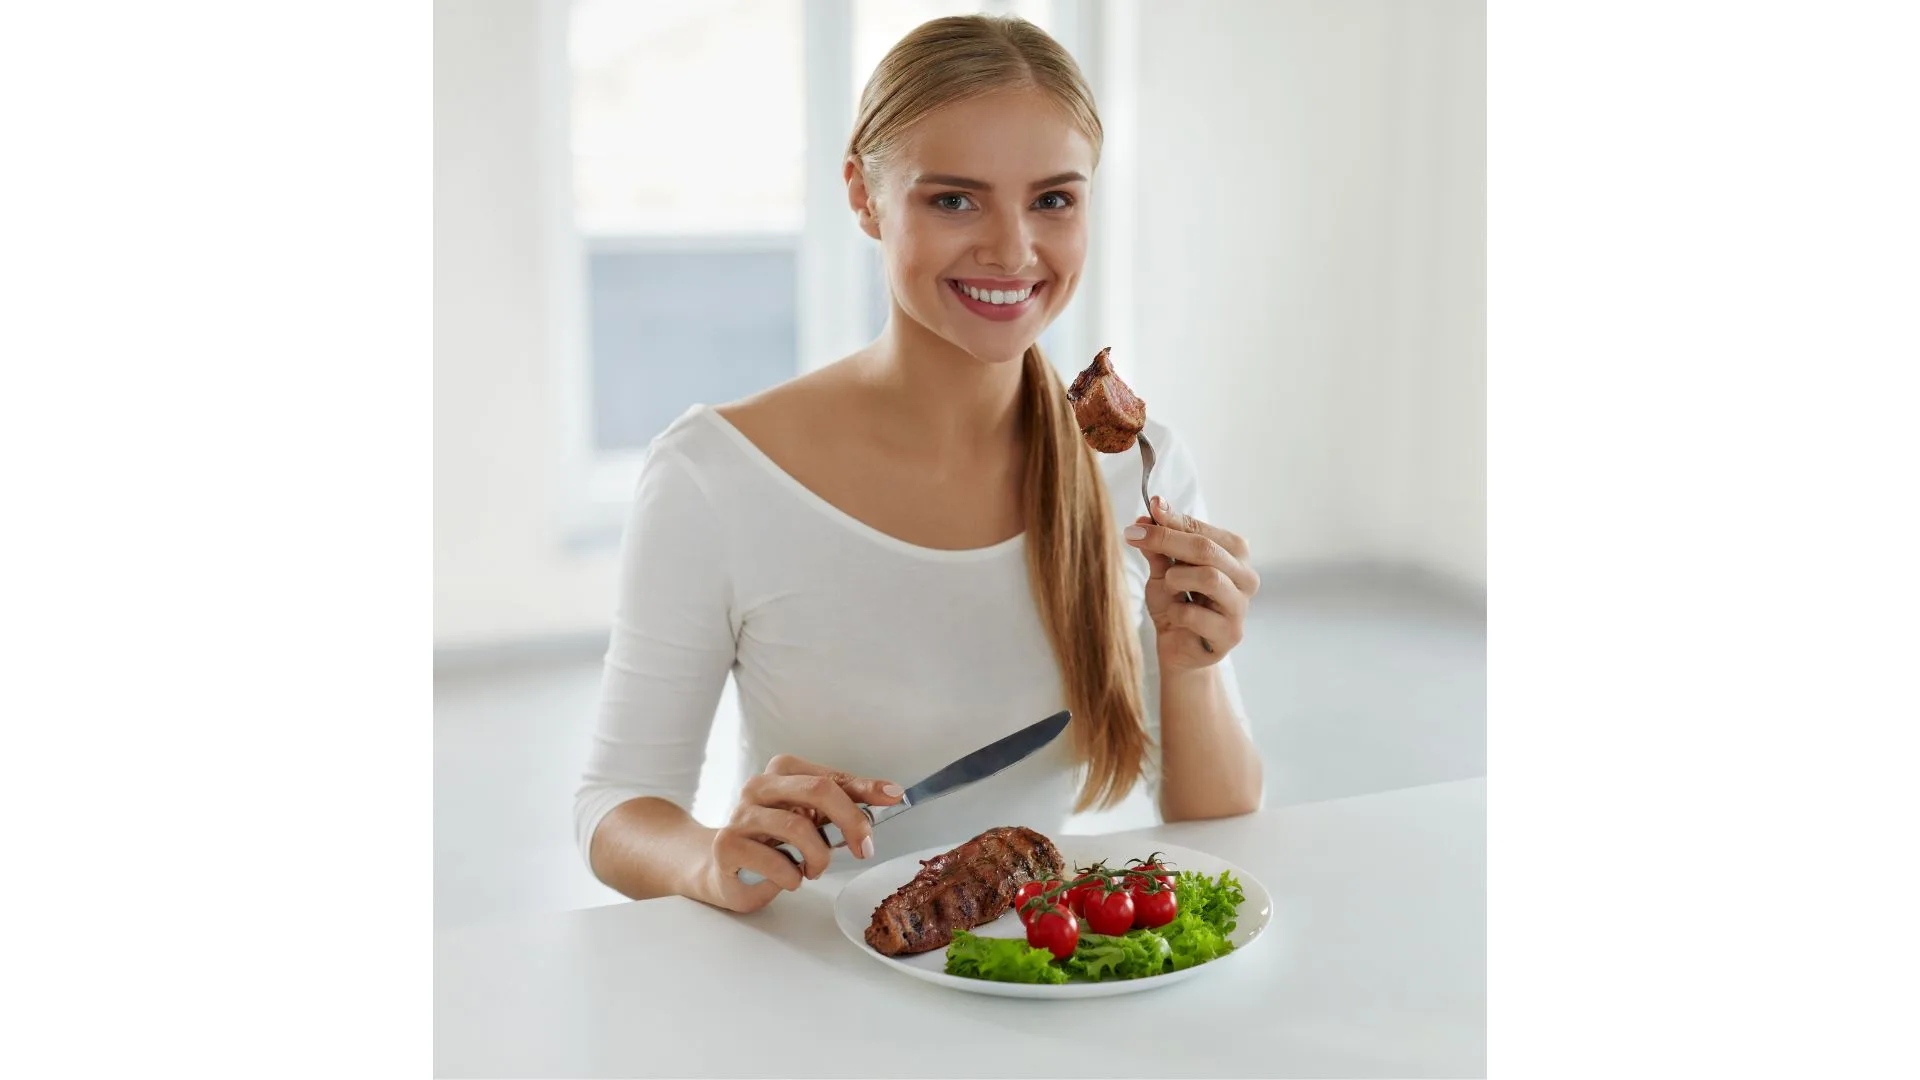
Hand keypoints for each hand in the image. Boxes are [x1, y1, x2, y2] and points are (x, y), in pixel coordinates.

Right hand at [706, 754, 903, 912]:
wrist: (721, 866)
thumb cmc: (772, 841)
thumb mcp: (811, 818)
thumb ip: (844, 803)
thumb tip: (890, 793)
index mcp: (782, 771)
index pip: (832, 777)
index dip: (866, 789)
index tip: (894, 798)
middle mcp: (759, 786)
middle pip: (818, 790)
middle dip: (850, 822)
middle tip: (865, 848)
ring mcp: (741, 814)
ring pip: (798, 828)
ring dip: (818, 857)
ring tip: (814, 869)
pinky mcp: (728, 844)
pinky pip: (775, 861)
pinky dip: (792, 876)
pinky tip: (790, 878)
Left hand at [1124, 495, 1259, 670]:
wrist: (1179, 648)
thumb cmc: (1176, 604)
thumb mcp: (1162, 571)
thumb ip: (1158, 547)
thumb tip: (1145, 517)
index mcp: (1234, 554)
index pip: (1202, 530)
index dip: (1172, 520)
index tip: (1147, 511)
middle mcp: (1245, 577)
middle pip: (1207, 549)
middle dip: (1167, 540)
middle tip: (1136, 537)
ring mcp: (1241, 606)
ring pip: (1209, 578)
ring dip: (1176, 579)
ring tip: (1167, 587)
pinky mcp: (1230, 634)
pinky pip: (1196, 614)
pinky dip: (1175, 611)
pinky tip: (1175, 616)